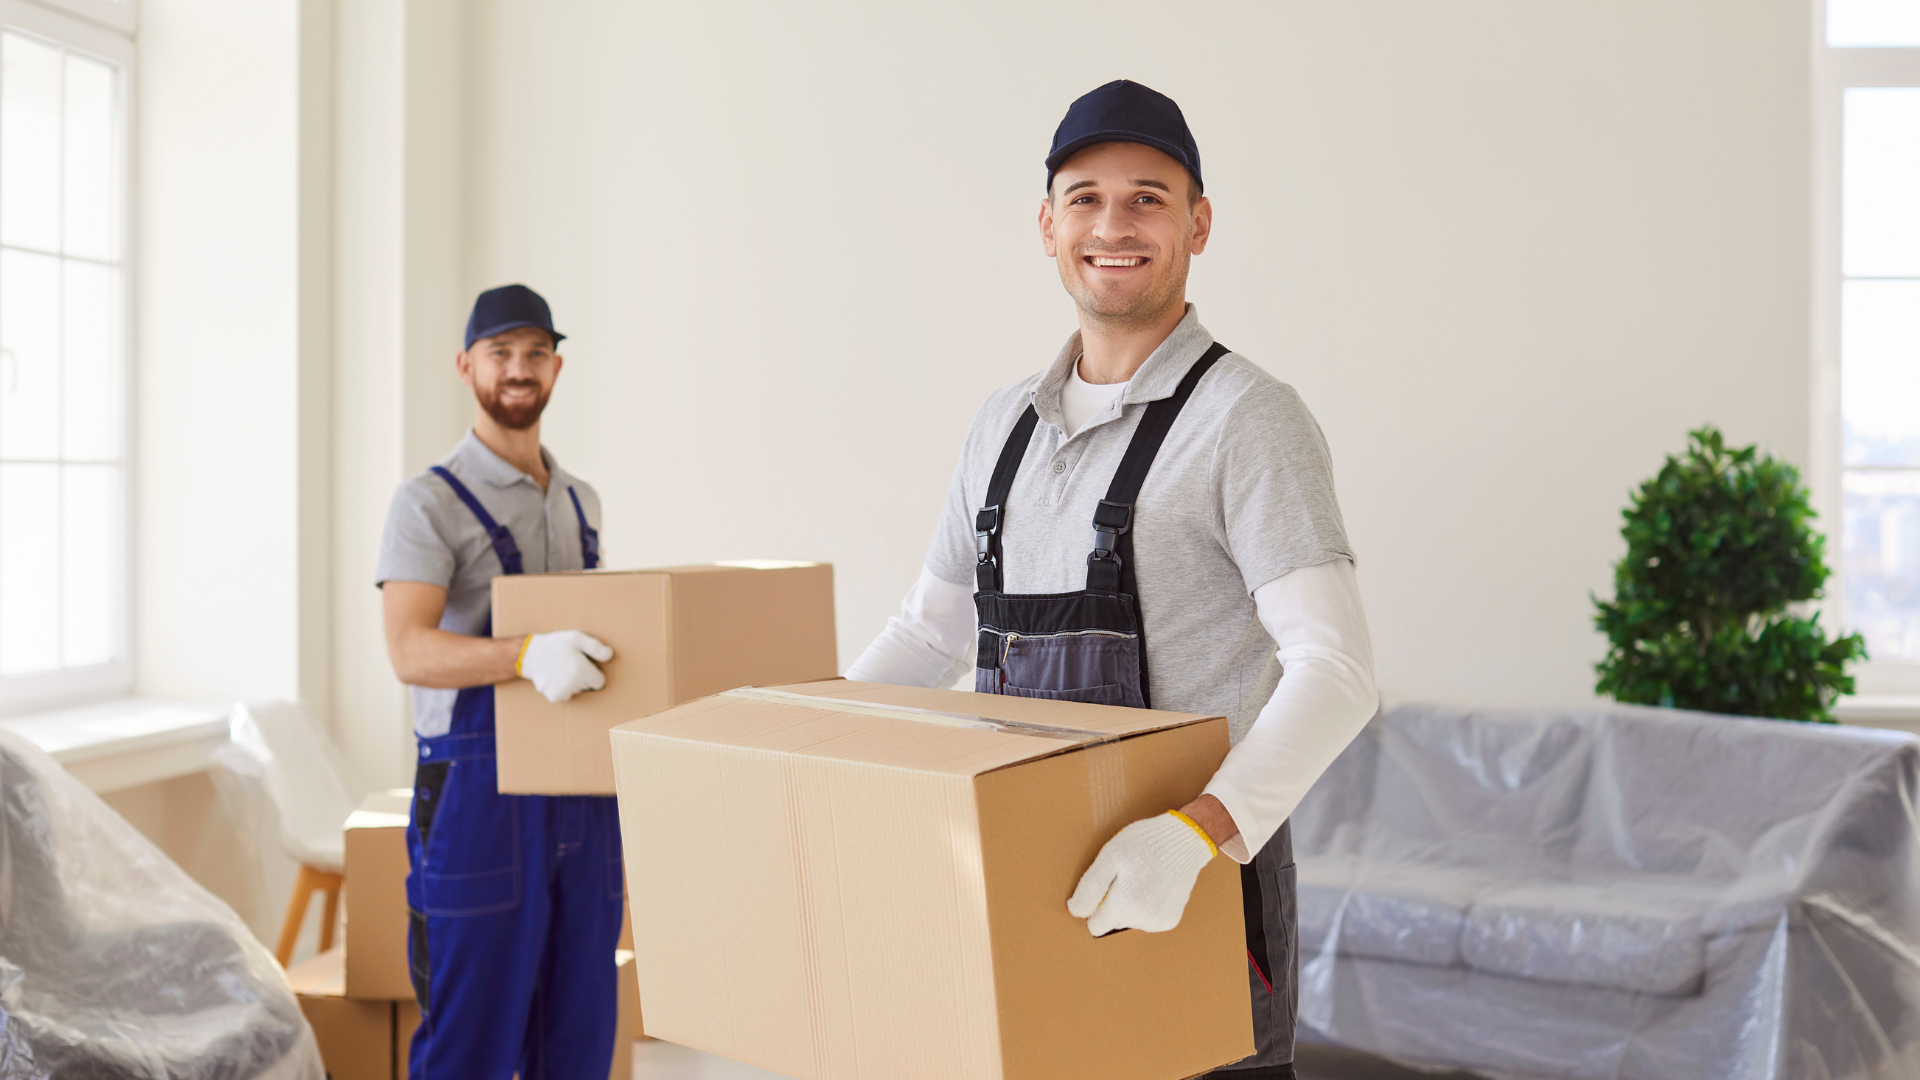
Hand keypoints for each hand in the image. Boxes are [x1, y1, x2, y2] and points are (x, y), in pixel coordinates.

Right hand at [517, 631, 612, 702]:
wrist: (531, 654)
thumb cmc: (557, 644)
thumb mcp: (577, 638)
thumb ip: (596, 647)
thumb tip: (610, 655)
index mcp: (580, 669)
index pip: (600, 682)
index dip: (594, 673)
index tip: (585, 665)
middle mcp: (572, 683)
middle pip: (588, 687)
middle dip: (583, 677)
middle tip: (571, 664)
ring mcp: (562, 691)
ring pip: (577, 692)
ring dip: (572, 683)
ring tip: (561, 669)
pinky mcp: (553, 696)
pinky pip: (565, 696)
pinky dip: (562, 689)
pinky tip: (555, 677)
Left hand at [1067, 811, 1216, 935]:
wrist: (1185, 841)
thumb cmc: (1144, 844)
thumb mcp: (1109, 857)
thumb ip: (1090, 888)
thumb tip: (1076, 911)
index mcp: (1124, 907)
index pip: (1095, 926)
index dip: (1095, 905)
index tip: (1105, 886)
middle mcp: (1143, 921)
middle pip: (1113, 923)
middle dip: (1113, 904)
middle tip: (1124, 877)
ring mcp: (1159, 922)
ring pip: (1130, 922)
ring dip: (1130, 905)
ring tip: (1141, 878)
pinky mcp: (1170, 920)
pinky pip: (1147, 920)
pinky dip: (1147, 906)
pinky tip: (1154, 886)